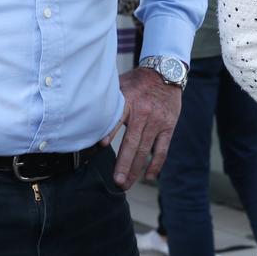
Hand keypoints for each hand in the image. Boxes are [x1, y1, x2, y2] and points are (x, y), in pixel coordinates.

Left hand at [101, 67, 181, 188]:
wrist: (166, 72)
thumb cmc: (139, 81)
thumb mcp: (122, 84)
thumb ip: (110, 100)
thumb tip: (88, 113)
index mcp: (129, 101)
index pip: (117, 118)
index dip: (110, 132)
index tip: (100, 147)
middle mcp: (144, 113)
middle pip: (132, 143)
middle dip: (123, 164)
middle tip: (116, 182)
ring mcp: (157, 122)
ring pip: (145, 150)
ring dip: (135, 169)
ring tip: (126, 183)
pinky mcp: (168, 126)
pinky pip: (162, 148)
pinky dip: (156, 163)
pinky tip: (149, 176)